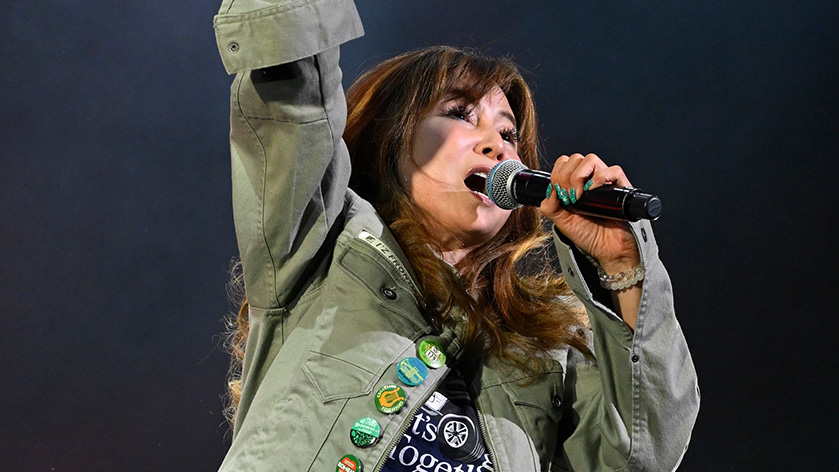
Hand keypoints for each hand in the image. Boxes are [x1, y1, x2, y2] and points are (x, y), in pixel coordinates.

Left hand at [539, 153, 640, 273]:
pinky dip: (601, 176)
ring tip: (580, 196)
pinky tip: (593, 190)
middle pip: (575, 159)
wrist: (607, 250)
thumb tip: (550, 190)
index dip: (558, 174)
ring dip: (579, 175)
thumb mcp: (561, 221)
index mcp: (576, 184)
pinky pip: (614, 170)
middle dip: (566, 177)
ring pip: (591, 159)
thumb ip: (549, 206)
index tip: (559, 193)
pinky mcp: (621, 188)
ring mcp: (605, 182)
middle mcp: (590, 180)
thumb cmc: (588, 236)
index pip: (564, 163)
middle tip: (569, 198)